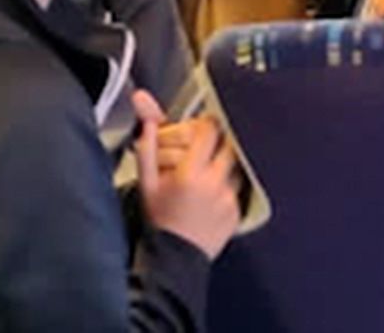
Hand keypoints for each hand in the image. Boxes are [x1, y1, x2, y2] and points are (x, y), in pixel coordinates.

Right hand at [133, 90, 240, 259]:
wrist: (172, 260)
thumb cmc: (157, 222)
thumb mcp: (146, 185)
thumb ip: (147, 150)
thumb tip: (147, 123)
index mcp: (190, 173)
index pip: (209, 131)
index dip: (206, 123)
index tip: (202, 124)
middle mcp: (214, 183)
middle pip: (228, 144)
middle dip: (218, 141)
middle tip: (206, 145)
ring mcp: (228, 198)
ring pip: (235, 165)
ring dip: (224, 163)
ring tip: (207, 172)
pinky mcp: (237, 212)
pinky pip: (237, 189)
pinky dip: (227, 186)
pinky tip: (210, 194)